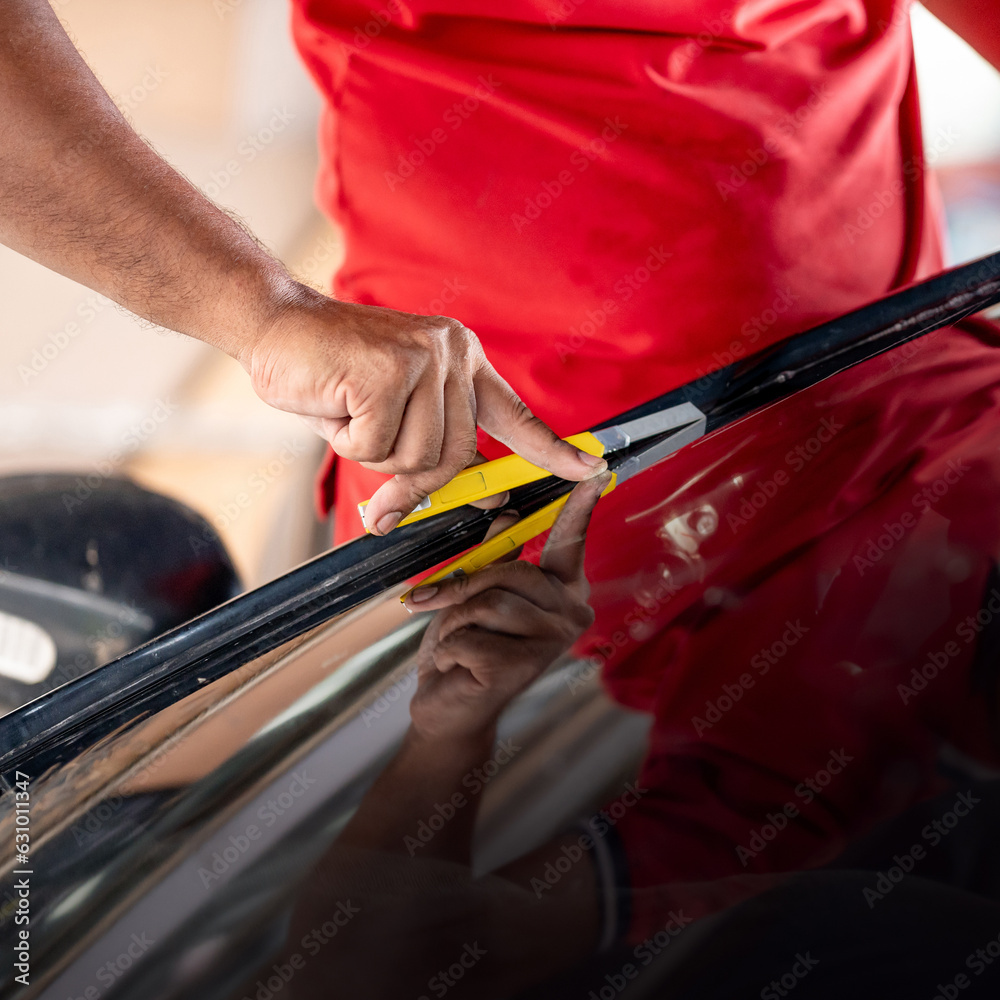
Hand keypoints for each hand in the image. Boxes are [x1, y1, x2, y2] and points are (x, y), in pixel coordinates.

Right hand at [244, 290, 606, 533]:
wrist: (273, 327)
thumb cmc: (332, 378)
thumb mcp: (389, 419)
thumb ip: (426, 454)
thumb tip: (455, 504)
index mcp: (462, 362)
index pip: (514, 417)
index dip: (552, 450)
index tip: (590, 469)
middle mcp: (453, 353)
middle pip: (455, 457)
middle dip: (409, 476)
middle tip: (366, 449)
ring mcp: (425, 358)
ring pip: (417, 457)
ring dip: (371, 451)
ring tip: (348, 410)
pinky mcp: (390, 369)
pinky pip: (376, 446)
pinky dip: (345, 439)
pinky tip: (334, 401)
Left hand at [402, 473, 608, 740]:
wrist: (449, 711)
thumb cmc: (466, 650)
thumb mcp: (475, 594)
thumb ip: (495, 556)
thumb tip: (508, 511)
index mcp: (561, 592)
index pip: (570, 542)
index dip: (581, 507)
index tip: (597, 470)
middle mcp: (569, 616)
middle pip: (513, 572)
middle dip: (464, 587)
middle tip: (433, 603)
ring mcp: (550, 645)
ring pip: (487, 602)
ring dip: (453, 622)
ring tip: (455, 643)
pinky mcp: (520, 669)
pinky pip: (469, 634)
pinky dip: (448, 647)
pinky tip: (458, 667)